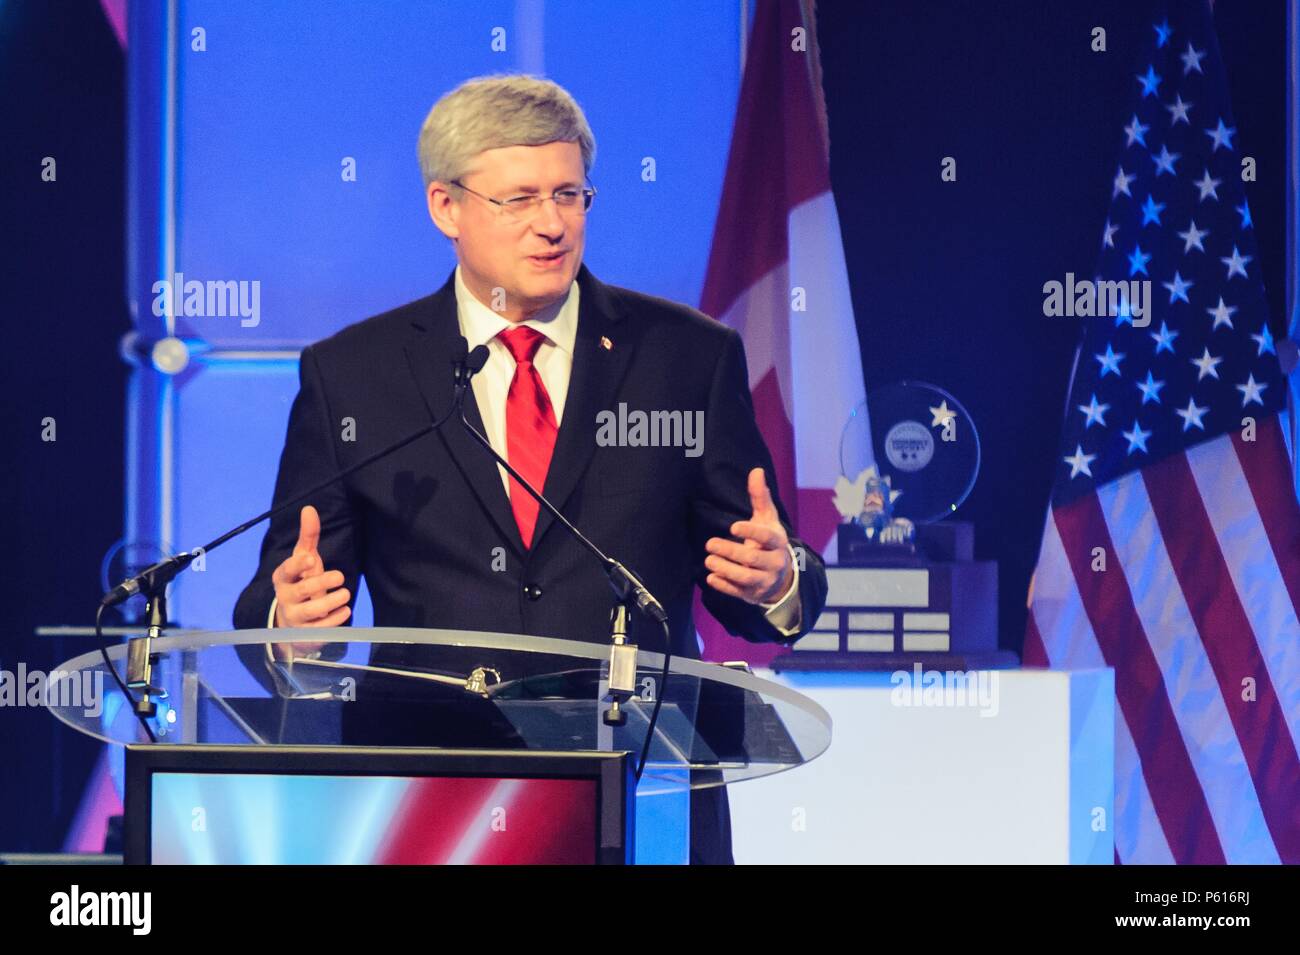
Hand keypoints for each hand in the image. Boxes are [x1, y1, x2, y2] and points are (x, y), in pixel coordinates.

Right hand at [270, 505, 349, 658]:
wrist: (292, 619)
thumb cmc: (301, 581)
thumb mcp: (304, 560)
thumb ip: (308, 537)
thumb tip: (309, 508)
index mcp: (282, 578)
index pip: (286, 571)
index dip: (297, 566)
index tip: (311, 559)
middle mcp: (285, 598)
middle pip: (300, 591)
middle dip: (320, 583)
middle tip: (340, 576)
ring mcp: (294, 617)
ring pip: (310, 612)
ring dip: (329, 602)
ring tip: (345, 594)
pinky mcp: (305, 634)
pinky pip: (319, 629)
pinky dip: (334, 621)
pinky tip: (345, 611)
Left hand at [704, 467, 794, 604]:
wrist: (781, 576)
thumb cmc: (769, 541)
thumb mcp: (767, 519)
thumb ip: (760, 496)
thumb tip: (756, 470)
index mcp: (778, 542)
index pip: (767, 538)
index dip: (751, 532)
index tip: (733, 526)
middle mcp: (775, 563)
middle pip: (753, 559)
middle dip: (730, 551)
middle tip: (710, 543)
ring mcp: (765, 580)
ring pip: (746, 577)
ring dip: (725, 569)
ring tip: (708, 559)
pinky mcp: (753, 594)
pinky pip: (739, 592)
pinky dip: (725, 587)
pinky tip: (711, 578)